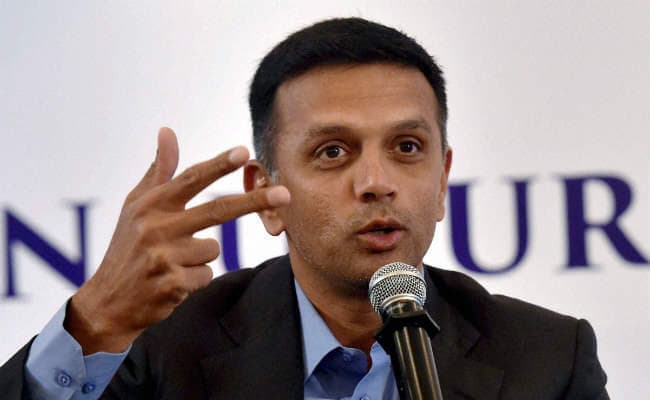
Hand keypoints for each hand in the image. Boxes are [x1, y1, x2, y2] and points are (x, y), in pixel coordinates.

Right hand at [64, 127, 289, 353]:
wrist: (108, 302)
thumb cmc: (127, 248)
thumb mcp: (135, 207)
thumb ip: (158, 172)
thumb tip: (167, 131)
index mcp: (150, 206)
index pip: (190, 179)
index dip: (218, 165)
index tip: (244, 151)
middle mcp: (156, 228)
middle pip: (217, 210)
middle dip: (254, 201)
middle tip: (286, 194)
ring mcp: (164, 257)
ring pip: (213, 249)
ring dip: (201, 257)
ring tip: (173, 263)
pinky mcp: (172, 284)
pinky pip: (207, 274)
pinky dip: (196, 278)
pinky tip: (172, 282)